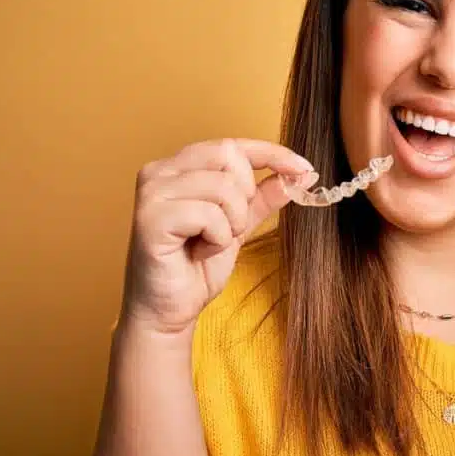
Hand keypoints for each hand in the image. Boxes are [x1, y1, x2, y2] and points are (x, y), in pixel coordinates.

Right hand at [122, 138, 313, 335]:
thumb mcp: (240, 223)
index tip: (304, 168)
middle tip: (230, 227)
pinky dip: (217, 238)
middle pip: (229, 157)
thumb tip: (302, 172)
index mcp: (178, 166)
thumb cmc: (196, 267)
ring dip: (231, 223)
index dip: (272, 153)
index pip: (233, 145)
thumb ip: (265, 195)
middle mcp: (160, 171)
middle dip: (245, 197)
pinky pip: (209, 215)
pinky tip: (199, 251)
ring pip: (223, 188)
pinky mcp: (150, 219)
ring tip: (212, 242)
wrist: (168, 310)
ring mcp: (152, 193)